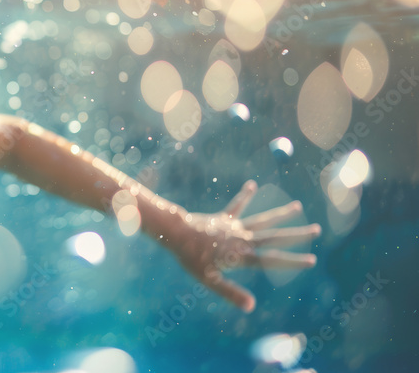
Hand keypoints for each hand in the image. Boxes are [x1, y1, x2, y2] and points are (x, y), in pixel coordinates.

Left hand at [169, 180, 320, 312]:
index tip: (312, 260)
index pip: (272, 260)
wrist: (175, 233)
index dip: (293, 261)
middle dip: (297, 235)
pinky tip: (253, 185)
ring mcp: (234, 227)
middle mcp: (242, 239)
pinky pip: (237, 206)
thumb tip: (252, 306)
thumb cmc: (191, 258)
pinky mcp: (223, 218)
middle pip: (275, 237)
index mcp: (241, 256)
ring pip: (262, 219)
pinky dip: (245, 196)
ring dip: (280, 214)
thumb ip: (231, 293)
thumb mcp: (209, 280)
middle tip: (317, 229)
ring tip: (298, 206)